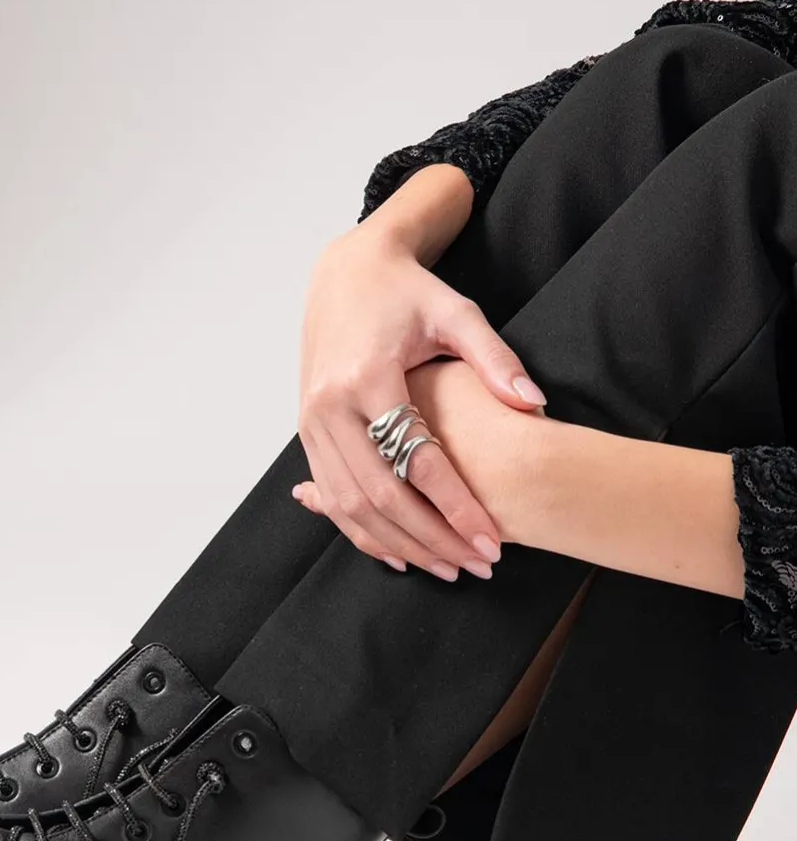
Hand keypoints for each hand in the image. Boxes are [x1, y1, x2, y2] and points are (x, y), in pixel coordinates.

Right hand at [298, 222, 548, 577]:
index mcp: (366, 377)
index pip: (417, 460)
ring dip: (399, 544)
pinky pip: (333, 496)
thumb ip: (494, 360)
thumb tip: (533, 404)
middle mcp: (330, 406)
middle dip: (432, 538)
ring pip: (350, 506)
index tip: (493, 538)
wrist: (345, 273)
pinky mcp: (306, 433)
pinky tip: (401, 554)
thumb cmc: (405, 291)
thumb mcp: (455, 313)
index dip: (456, 506)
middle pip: (381, 495)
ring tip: (447, 567)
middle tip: (476, 564)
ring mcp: (311, 423)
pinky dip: (364, 531)